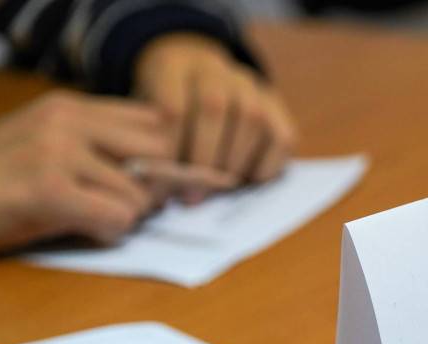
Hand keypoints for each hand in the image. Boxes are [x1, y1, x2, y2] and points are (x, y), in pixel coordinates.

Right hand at [0, 91, 229, 254]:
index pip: (156, 121)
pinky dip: (108, 232)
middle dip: (152, 188)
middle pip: (160, 154)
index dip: (167, 158)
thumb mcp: (45, 146)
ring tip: (84, 219)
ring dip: (123, 217)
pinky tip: (79, 229)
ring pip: (139, 195)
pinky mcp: (48, 189)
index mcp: (69, 106)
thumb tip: (168, 177)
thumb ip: (98, 148)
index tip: (158, 183)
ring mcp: (56, 151)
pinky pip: (118, 218)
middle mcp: (66, 120)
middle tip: (123, 206)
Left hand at [134, 33, 297, 194]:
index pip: (174, 106)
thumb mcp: (146, 122)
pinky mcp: (274, 104)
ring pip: (252, 116)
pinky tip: (253, 180)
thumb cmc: (164, 117)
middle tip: (195, 194)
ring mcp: (247, 84)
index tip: (168, 184)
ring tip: (223, 189)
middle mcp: (213, 68)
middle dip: (205, 158)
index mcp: (172, 66)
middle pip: (214, 107)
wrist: (193, 86)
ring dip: (236, 160)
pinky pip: (282, 133)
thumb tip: (161, 190)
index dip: (172, 150)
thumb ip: (152, 149)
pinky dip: (269, 162)